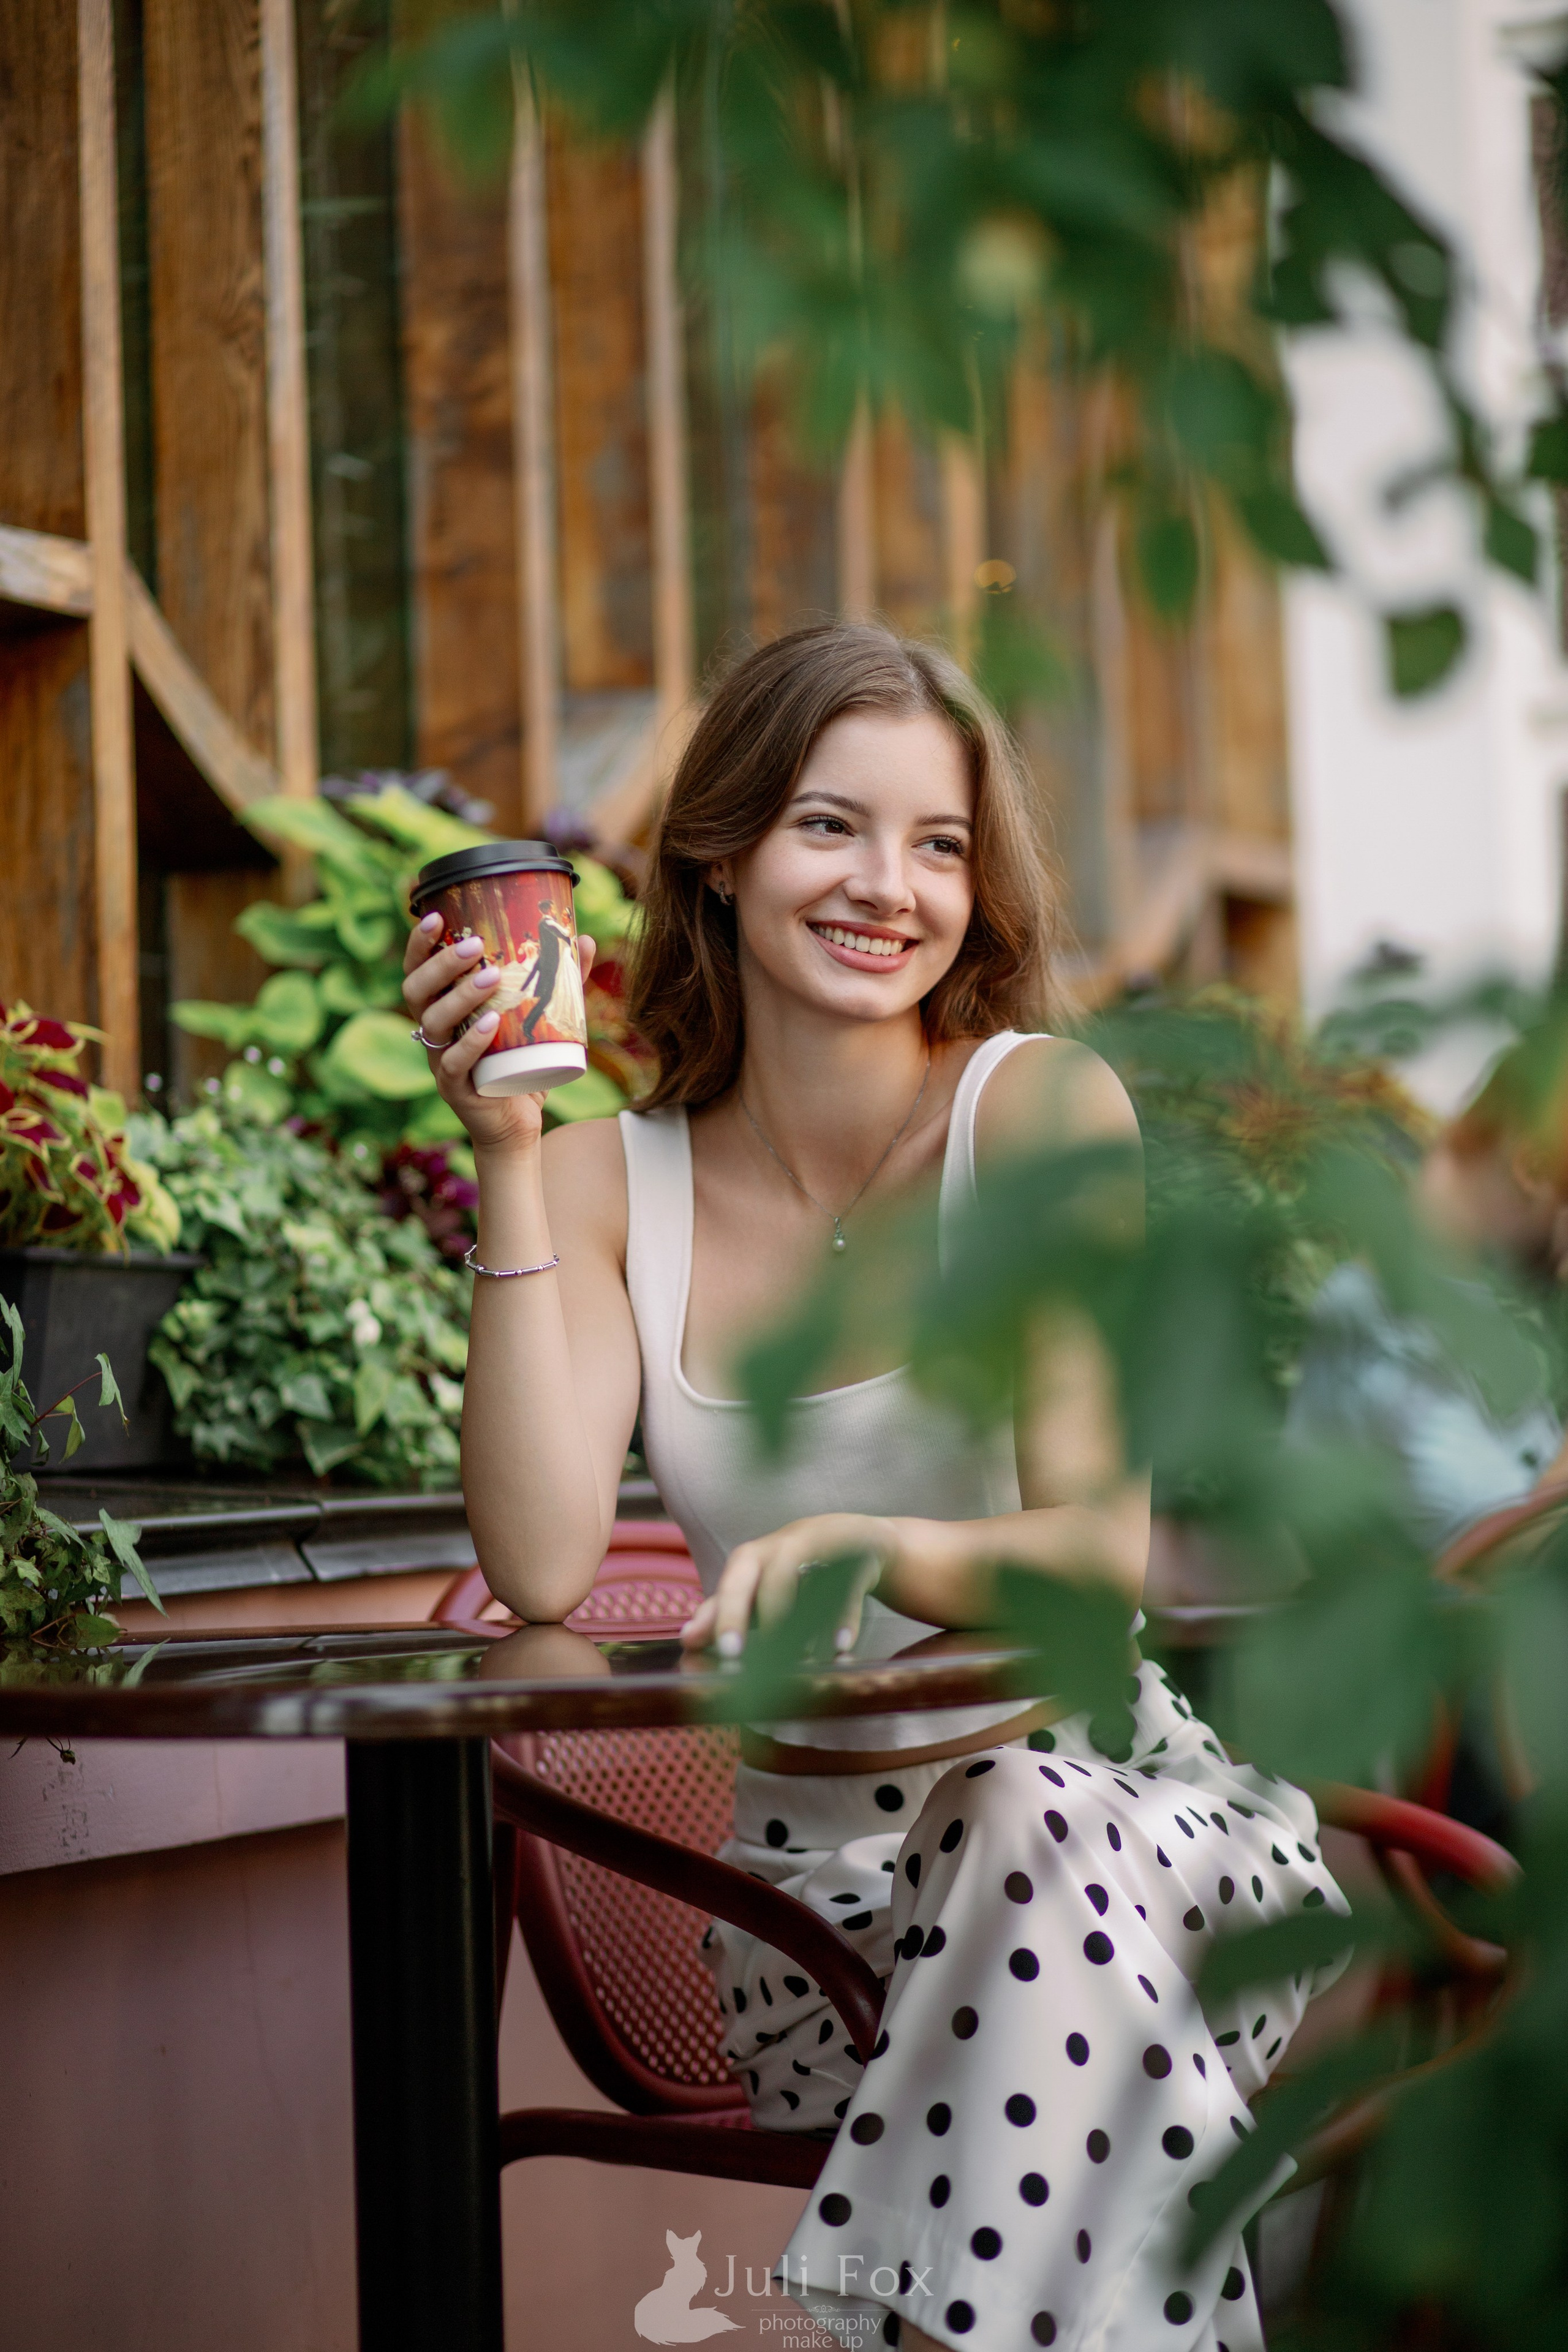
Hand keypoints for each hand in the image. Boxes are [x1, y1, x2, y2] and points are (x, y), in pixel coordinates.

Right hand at [402, 912, 595, 1155]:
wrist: (518, 1126)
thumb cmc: (522, 1066)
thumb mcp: (541, 1019)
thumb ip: (561, 981)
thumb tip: (586, 940)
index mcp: (443, 1009)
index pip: (418, 969)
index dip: (420, 942)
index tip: (438, 915)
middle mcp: (433, 1032)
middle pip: (417, 990)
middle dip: (442, 963)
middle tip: (476, 945)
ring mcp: (440, 1062)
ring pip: (433, 1023)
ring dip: (459, 996)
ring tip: (492, 977)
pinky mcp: (455, 1090)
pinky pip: (453, 1064)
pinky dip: (470, 1042)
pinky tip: (489, 1023)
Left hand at [680, 1513, 895, 1657]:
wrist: (854, 1539)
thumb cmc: (790, 1569)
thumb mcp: (755, 1588)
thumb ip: (722, 1611)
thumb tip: (686, 1638)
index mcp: (752, 1558)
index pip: (733, 1586)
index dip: (726, 1618)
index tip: (720, 1652)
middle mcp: (783, 1548)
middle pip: (770, 1578)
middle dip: (763, 1614)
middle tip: (745, 1656)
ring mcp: (822, 1550)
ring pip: (809, 1584)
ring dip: (802, 1623)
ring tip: (800, 1659)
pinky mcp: (856, 1557)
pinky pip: (849, 1589)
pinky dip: (844, 1619)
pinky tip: (840, 1648)